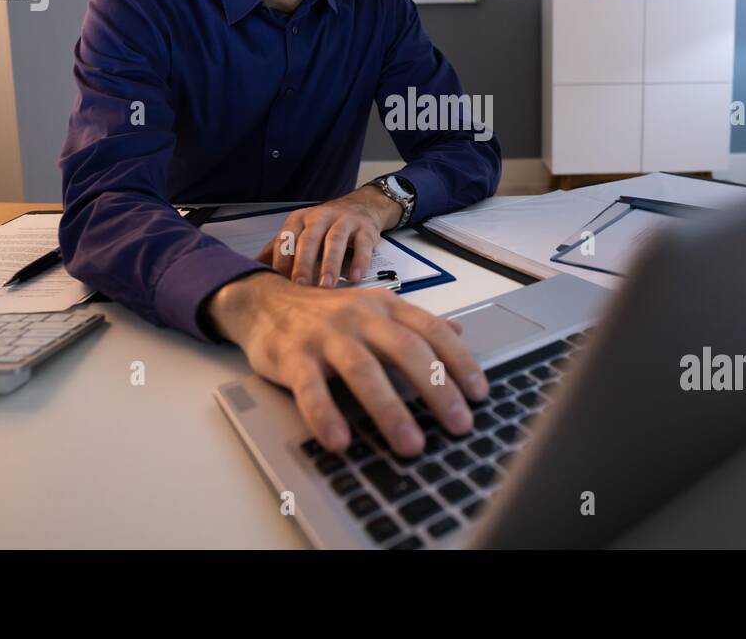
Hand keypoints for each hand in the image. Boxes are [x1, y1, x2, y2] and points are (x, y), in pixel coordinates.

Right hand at [205, 272, 488, 456]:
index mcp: (385, 306)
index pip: (431, 330)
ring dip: (389, 409)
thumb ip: (415, 322)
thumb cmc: (326, 313)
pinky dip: (326, 414)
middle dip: (436, 388)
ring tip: (411, 445)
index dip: (458, 361)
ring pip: (363, 370)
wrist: (265, 301)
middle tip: (459, 424)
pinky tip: (340, 441)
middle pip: (405, 349)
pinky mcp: (293, 355)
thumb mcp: (375, 310)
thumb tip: (459, 329)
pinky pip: (311, 387)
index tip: (480, 394)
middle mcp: (359, 316)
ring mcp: (325, 335)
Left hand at [256, 185, 401, 287]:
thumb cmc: (324, 226)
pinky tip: (354, 277)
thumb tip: (250, 268)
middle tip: (300, 285)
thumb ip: (278, 249)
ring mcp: (344, 221)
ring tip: (327, 285)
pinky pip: (362, 245)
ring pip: (334, 240)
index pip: (286, 239)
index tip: (279, 283)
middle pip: (309, 239)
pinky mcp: (365, 228)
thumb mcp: (299, 232)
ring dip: (330, 264)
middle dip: (303, 263)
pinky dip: (359, 261)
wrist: (360, 207)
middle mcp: (320, 217)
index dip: (281, 260)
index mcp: (299, 220)